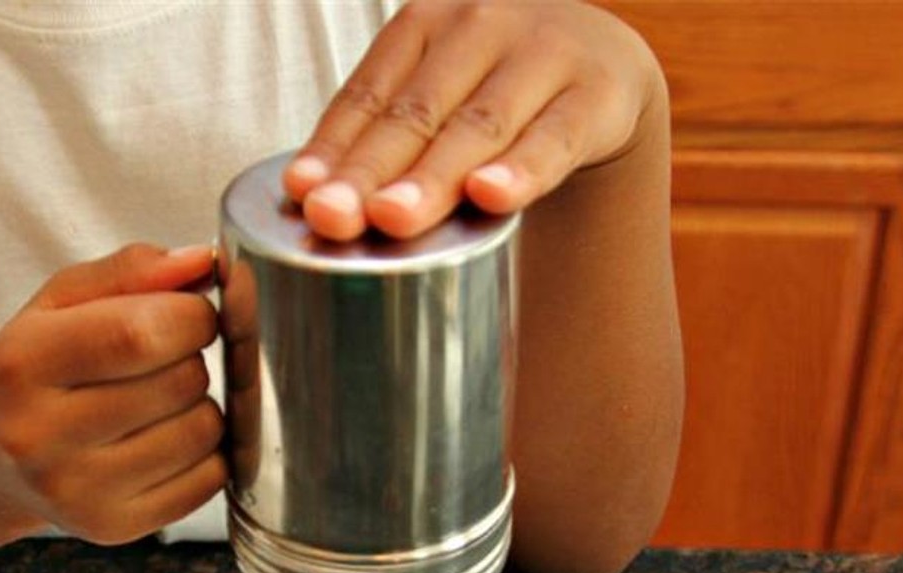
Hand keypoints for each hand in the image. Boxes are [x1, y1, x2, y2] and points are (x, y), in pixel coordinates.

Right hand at [0, 244, 223, 543]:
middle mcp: (39, 437)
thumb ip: (133, 270)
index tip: (188, 314)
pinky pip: (209, 482)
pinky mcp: (112, 528)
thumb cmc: (37, 368)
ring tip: (160, 401)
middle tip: (162, 361)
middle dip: (193, 358)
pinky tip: (163, 441)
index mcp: (22, 365)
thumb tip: (203, 265)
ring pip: (202, 432)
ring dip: (201, 406)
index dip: (191, 316)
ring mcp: (76, 492)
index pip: (143, 334)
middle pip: (181, 382)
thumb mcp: (61, 302)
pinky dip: (204, 455)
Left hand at [282, 0, 663, 239]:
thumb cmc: (490, 92)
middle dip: (370, 172)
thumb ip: (382, 142)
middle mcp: (480, 26)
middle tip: (332, 217)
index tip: (302, 193)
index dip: (333, 147)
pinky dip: (521, 170)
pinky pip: (553, 139)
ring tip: (392, 218)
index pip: (369, 95)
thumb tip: (311, 202)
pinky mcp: (596, 95)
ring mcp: (542, 55)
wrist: (600, 65)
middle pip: (416, 115)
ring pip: (478, 127)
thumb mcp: (435, 100)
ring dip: (432, 178)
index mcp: (425, 24)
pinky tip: (490, 196)